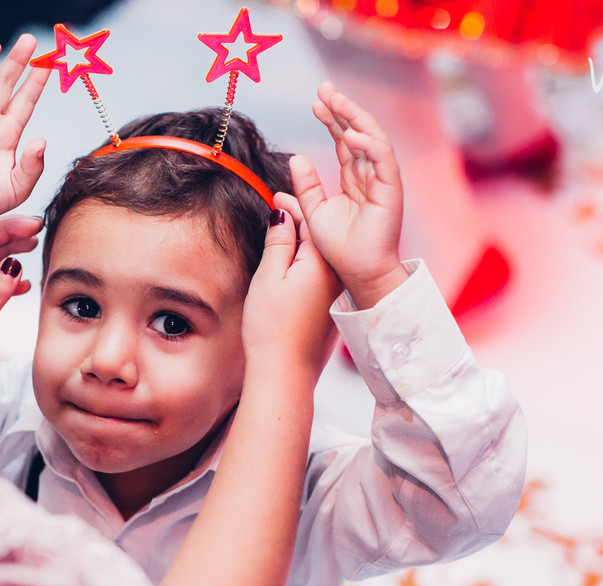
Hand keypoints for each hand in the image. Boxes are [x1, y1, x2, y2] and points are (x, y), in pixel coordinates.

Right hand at [242, 195, 341, 389]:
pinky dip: (306, 262)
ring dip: (302, 241)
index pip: (309, 220)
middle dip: (298, 219)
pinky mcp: (328, 309)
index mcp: (321, 262)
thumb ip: (278, 242)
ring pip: (318, 256)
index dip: (291, 204)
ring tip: (283, 230)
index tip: (275, 195)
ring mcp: (333, 294)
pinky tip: (292, 263)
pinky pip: (319, 275)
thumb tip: (283, 215)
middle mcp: (334, 276)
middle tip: (278, 206)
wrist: (285, 372)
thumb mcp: (269, 277)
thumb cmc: (272, 329)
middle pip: (317, 236)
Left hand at [293, 82, 407, 308]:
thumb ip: (306, 186)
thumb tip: (294, 159)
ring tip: (335, 101)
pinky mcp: (391, 190)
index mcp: (355, 179)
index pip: (343, 141)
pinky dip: (367, 144)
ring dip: (354, 117)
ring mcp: (383, 180)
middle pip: (357, 133)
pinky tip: (348, 133)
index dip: (331, 120)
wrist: (359, 273)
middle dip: (342, 109)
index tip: (314, 103)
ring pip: (372, 138)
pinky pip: (382, 159)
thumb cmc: (339, 249)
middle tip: (324, 89)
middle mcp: (371, 175)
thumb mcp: (314, 212)